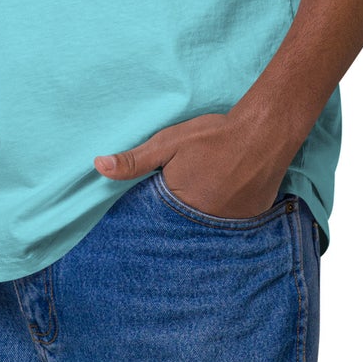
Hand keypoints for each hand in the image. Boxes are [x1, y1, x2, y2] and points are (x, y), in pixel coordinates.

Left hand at [93, 111, 289, 217]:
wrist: (263, 132)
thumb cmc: (213, 136)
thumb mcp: (168, 143)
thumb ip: (135, 160)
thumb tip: (98, 166)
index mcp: (180, 207)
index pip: (158, 222)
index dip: (154, 216)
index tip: (150, 213)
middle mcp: (206, 224)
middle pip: (184, 227)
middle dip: (179, 220)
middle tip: (185, 198)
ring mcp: (231, 225)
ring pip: (208, 229)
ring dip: (203, 220)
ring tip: (203, 203)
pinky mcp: (251, 220)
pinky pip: (231, 226)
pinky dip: (225, 217)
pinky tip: (224, 202)